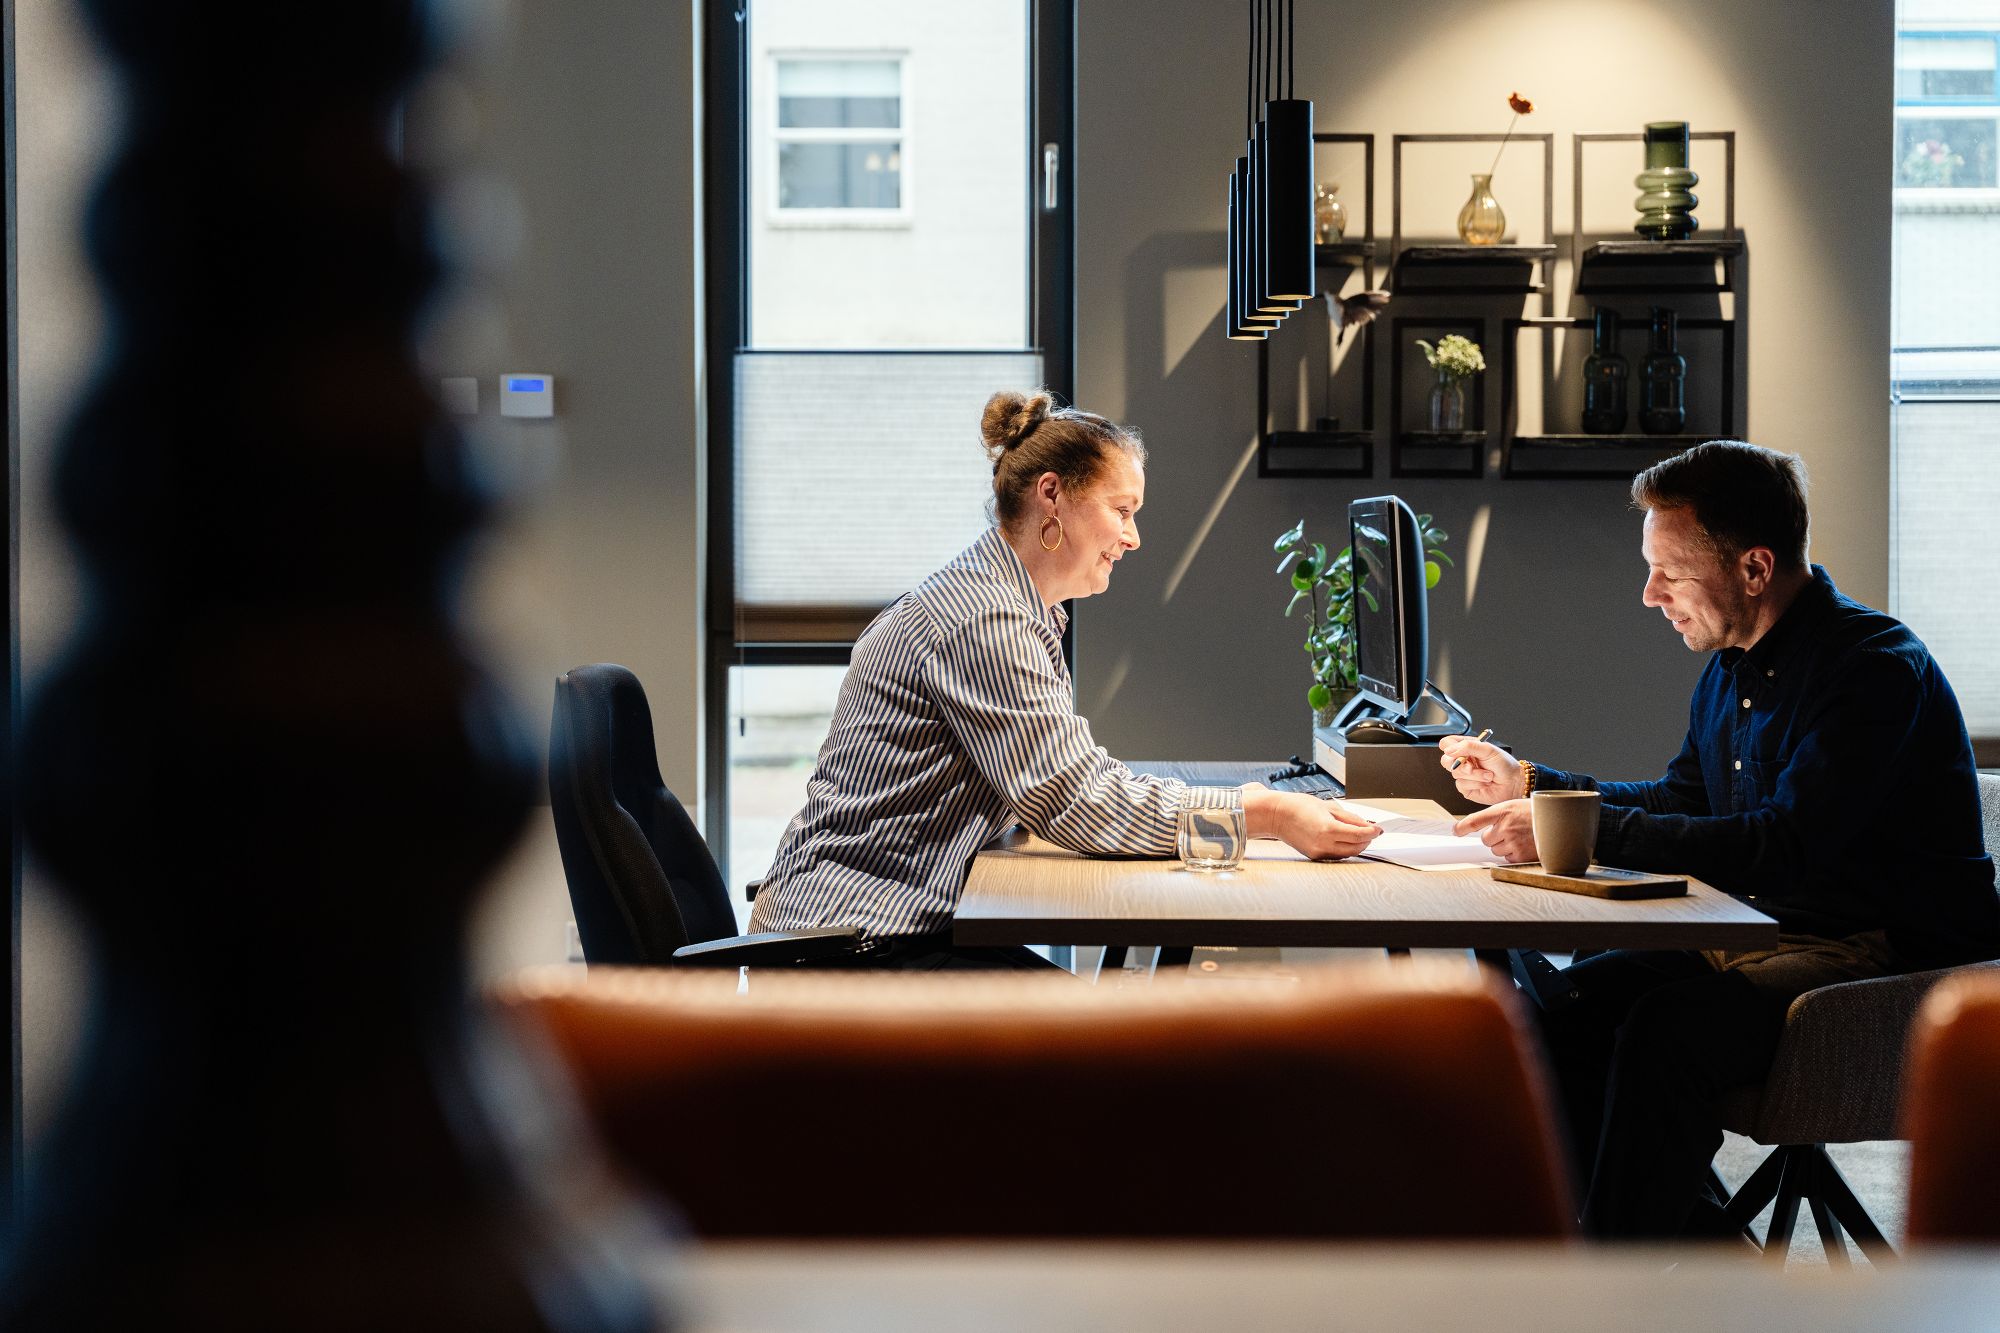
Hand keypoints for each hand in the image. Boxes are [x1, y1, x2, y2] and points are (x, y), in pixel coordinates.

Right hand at [1242, 784, 1380, 859]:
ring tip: (1356, 834)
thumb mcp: (1328, 807)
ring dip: (1356, 845)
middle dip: (1366, 840)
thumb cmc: (1299, 806)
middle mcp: (1324, 844)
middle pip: (1356, 847)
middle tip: (1371, 831)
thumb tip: (1367, 825)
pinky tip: (1343, 839)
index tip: (1379, 829)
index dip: (1373, 832)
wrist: (1276, 815)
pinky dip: (1344, 848)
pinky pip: (1336, 855)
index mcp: (1328, 829)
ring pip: (1347, 853)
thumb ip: (1350, 818)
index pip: (1359, 835)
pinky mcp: (1314, 856)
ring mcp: (1318, 852)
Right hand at [1436, 735, 1525, 805]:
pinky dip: (1475, 783)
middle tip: (1472, 765)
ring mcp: (1463, 775)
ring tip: (1488, 775)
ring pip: (1455, 773)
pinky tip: (1485, 783)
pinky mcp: (1466, 788)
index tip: (1460, 751)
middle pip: (1445, 760)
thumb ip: (1467, 746)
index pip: (1447, 744)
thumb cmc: (1504, 764)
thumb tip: (1448, 751)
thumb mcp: (1487, 749)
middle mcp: (1463, 761)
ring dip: (1474, 775)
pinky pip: (1461, 785)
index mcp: (1466, 748)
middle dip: (1460, 763)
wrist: (1514, 783)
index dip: (1449, 747)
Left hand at [1452, 800, 1536, 862]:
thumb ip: (1496, 816)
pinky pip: (1507, 858)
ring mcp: (1513, 842)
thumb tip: (1480, 830)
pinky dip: (1513, 854)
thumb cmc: (1535, 814)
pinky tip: (1525, 845)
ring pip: (1496, 849)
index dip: (1463, 827)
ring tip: (1520, 837)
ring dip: (1504, 846)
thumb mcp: (1514, 806)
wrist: (1560, 822)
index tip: (1455, 832)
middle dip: (1494, 837)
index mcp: (1503, 811)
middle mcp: (1506, 827)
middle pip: (1486, 839)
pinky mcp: (1520, 855)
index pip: (1476, 820)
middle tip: (1510, 830)